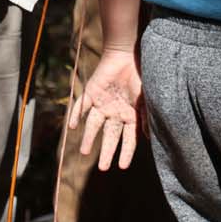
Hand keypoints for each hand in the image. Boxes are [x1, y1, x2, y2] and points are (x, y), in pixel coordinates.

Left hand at [69, 48, 144, 170]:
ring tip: (84, 152)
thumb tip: (148, 138)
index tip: (123, 166)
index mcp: (130, 115)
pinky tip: (73, 127)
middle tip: (103, 168)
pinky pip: (81, 107)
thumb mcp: (146, 99)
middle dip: (106, 152)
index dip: (126, 152)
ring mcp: (101, 104)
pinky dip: (76, 116)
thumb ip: (145, 118)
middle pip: (109, 136)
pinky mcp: (91, 94)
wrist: (127, 53)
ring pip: (93, 126)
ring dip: (88, 138)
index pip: (128, 138)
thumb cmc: (140, 75)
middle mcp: (115, 113)